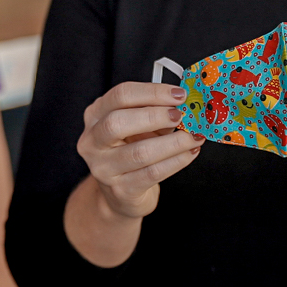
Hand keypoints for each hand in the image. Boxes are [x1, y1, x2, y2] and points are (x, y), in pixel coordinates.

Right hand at [77, 82, 203, 219]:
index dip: (152, 92)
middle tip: (182, 115)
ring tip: (193, 137)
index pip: (120, 96)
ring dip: (174, 142)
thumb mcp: (137, 127)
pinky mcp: (120, 189)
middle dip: (156, 116)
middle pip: (118, 122)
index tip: (179, 94)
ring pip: (140, 152)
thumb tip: (184, 105)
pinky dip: (176, 161)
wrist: (120, 193)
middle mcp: (92, 141)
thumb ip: (155, 112)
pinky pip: (153, 173)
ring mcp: (103, 168)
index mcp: (96, 116)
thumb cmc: (130, 151)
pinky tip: (189, 153)